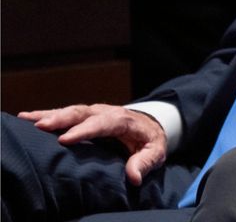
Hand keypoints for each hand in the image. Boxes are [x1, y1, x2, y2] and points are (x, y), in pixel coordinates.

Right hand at [19, 104, 166, 184]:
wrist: (150, 124)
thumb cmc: (150, 140)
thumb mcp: (155, 152)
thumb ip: (145, 162)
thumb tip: (134, 177)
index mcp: (123, 120)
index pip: (103, 124)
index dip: (84, 131)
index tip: (65, 139)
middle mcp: (106, 112)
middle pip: (83, 113)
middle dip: (62, 119)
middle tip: (41, 126)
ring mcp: (94, 112)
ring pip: (71, 111)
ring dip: (50, 115)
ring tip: (28, 119)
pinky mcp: (85, 116)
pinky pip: (65, 113)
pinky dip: (47, 114)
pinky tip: (27, 117)